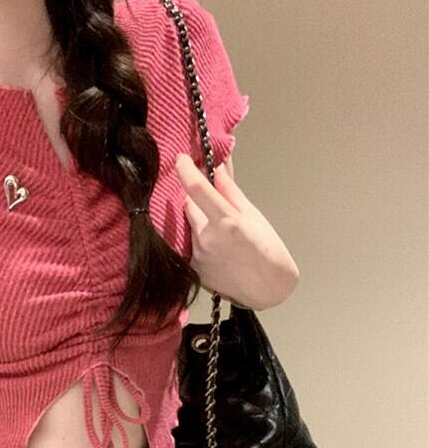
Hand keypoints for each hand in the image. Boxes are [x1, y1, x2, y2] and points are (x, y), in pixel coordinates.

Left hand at [174, 153, 299, 309]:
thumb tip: (217, 169)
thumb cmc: (267, 250)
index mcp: (226, 221)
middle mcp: (207, 238)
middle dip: (199, 201)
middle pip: (190, 206)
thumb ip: (231, 192)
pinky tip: (218, 250)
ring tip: (222, 234)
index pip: (197, 188)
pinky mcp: (194, 269)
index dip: (185, 170)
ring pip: (190, 226)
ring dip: (200, 222)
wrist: (267, 288)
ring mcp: (198, 255)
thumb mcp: (253, 215)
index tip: (180, 159)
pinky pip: (190, 246)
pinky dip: (199, 242)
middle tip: (215, 206)